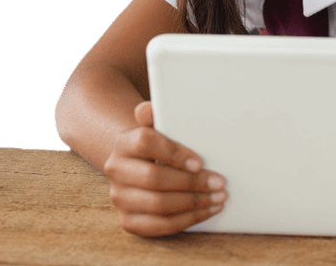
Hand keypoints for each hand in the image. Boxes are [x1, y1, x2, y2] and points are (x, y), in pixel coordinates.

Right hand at [102, 101, 227, 236]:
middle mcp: (115, 170)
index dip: (174, 153)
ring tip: (219, 197)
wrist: (139, 166)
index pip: (146, 142)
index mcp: (124, 142)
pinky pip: (160, 225)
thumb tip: (146, 110)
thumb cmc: (159, 145)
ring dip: (194, 203)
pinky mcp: (128, 221)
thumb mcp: (159, 127)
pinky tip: (206, 210)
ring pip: (158, 205)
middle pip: (154, 178)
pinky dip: (187, 220)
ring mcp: (120, 198)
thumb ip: (156, 115)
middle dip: (192, 183)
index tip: (200, 163)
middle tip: (220, 183)